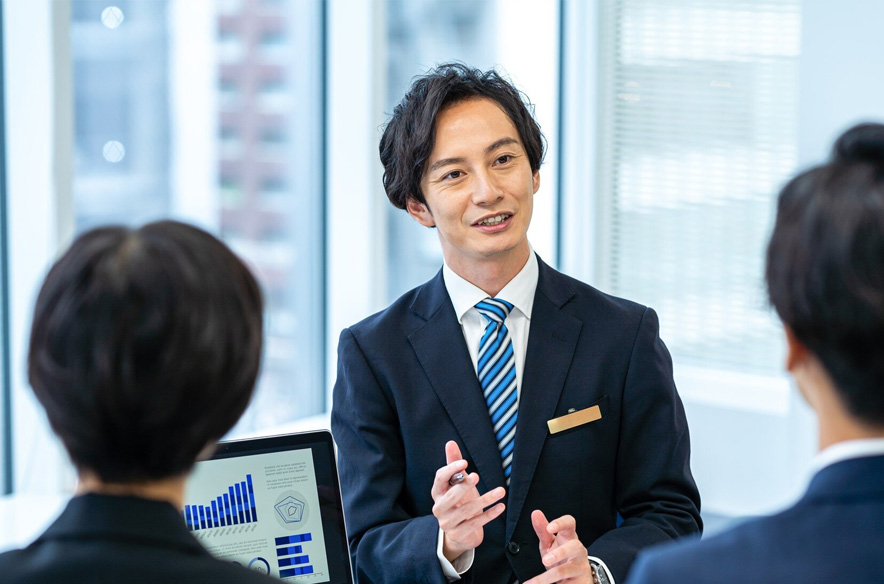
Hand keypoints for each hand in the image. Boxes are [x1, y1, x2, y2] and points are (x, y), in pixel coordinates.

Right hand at [431, 440, 505, 561]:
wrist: (459, 535)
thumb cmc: (459, 503)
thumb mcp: (457, 484)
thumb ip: (454, 465)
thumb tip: (450, 443)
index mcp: (437, 492)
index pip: (440, 478)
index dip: (451, 470)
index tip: (465, 463)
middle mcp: (439, 508)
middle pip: (450, 496)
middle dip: (463, 486)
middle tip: (476, 476)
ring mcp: (448, 523)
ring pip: (467, 510)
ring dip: (485, 499)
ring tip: (500, 491)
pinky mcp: (459, 534)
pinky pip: (476, 523)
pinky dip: (490, 514)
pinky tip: (501, 506)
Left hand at [523, 510, 591, 583]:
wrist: (575, 579)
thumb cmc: (561, 557)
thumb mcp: (550, 543)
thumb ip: (542, 530)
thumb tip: (535, 513)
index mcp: (569, 537)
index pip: (570, 524)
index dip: (561, 523)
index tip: (549, 527)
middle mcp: (578, 550)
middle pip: (575, 546)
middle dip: (560, 553)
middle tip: (544, 560)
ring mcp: (580, 566)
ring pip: (568, 570)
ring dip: (550, 576)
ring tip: (535, 582)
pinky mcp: (581, 581)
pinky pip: (569, 583)